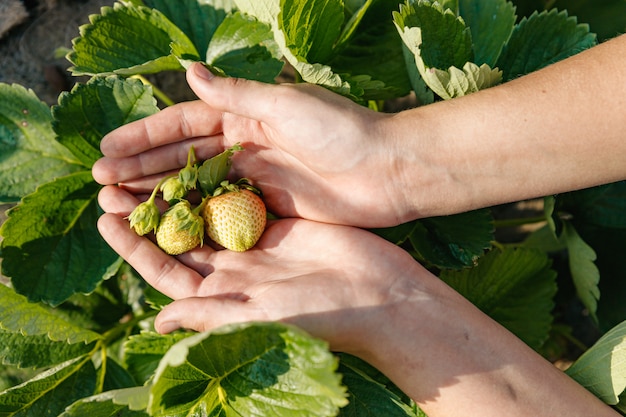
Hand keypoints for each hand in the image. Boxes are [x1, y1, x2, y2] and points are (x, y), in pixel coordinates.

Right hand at [92, 63, 412, 227]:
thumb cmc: (343, 131)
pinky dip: (196, 221)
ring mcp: (258, 178)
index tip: (107, 149)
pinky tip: (168, 231)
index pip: (185, 124)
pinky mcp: (272, 208)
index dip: (145, 136)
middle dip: (142, 168)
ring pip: (198, 188)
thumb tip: (189, 72)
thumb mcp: (286, 105)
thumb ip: (237, 95)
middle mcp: (247, 145)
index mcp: (248, 114)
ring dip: (161, 196)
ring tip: (120, 206)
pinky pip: (224, 214)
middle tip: (101, 182)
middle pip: (184, 158)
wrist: (390, 171)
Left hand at [97, 185, 616, 416]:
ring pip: (204, 213)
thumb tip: (158, 322)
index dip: (134, 246)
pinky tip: (200, 157)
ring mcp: (257, 245)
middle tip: (114, 181)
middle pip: (179, 237)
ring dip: (177, 191)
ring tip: (148, 164)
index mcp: (224, 295)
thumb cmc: (324, 312)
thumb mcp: (264, 315)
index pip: (165, 271)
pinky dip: (219, 180)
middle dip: (146, 211)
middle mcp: (234, 270)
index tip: (106, 217)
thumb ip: (212, 315)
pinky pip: (239, 198)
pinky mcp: (280, 223)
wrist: (382, 295)